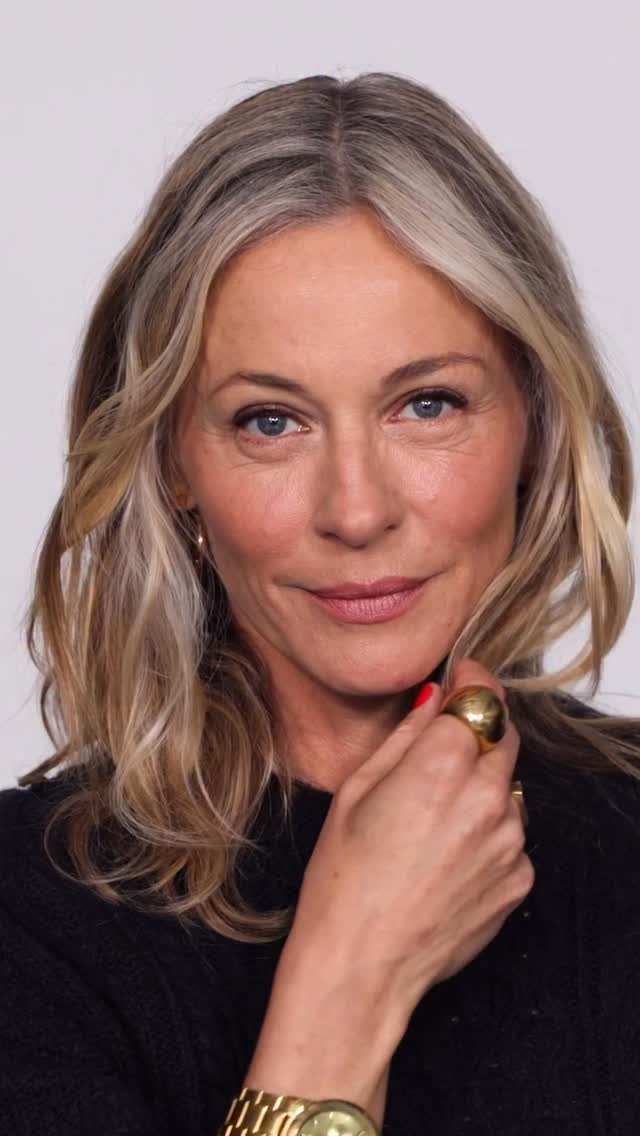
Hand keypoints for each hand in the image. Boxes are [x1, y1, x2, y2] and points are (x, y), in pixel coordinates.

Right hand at [288, 658, 533, 1022]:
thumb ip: (406, 735)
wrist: (361, 965)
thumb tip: (435, 699)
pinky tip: (446, 857)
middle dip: (476, 733)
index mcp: (441, 766)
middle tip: (435, 757)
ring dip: (482, 786)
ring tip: (432, 822)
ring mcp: (509, 841)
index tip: (462, 678)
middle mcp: (487, 798)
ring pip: (509, 786)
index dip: (471, 681)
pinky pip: (511, 833)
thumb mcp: (358, 790)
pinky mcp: (518, 877)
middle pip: (502, 736)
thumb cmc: (343, 877)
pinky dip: (487, 832)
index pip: (481, 696)